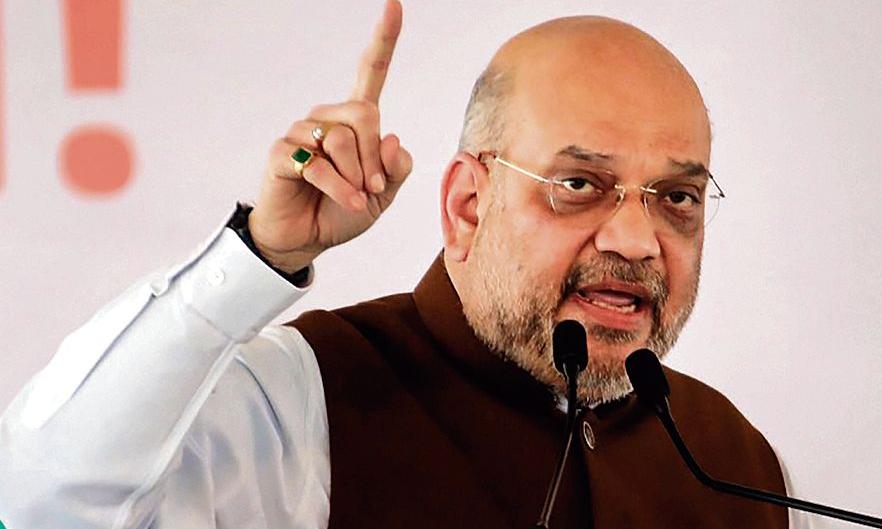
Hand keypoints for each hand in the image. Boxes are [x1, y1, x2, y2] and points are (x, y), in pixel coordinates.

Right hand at [249, 0, 411, 272]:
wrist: (307, 240)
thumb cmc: (343, 212)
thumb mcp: (383, 194)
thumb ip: (396, 167)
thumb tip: (391, 136)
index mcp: (355, 121)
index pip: (370, 73)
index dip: (384, 41)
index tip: (395, 5)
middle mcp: (328, 118)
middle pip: (365, 114)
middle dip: (374, 158)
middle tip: (372, 187)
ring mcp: (302, 133)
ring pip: (343, 139)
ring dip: (356, 177)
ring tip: (353, 197)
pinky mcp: (282, 152)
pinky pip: (318, 163)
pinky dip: (339, 188)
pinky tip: (344, 201)